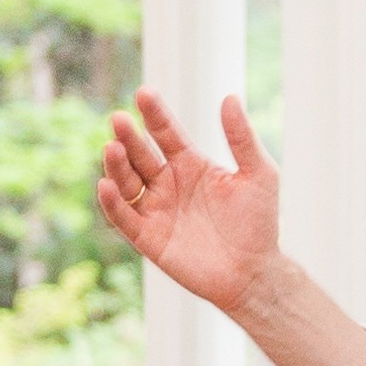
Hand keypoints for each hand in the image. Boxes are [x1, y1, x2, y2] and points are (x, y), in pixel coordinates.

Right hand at [99, 90, 286, 314]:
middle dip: (128, 137)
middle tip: (119, 119)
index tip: (143, 93)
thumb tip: (229, 97)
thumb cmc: (259, 222)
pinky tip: (106, 185)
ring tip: (112, 148)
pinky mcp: (148, 239)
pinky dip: (112, 203)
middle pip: (140, 154)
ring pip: (127, 183)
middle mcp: (168, 183)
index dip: (154, 113)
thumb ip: (242, 137)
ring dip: (116, 166)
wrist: (255, 271)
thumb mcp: (258, 174)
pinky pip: (124, 218)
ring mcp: (156, 210)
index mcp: (191, 163)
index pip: (166, 132)